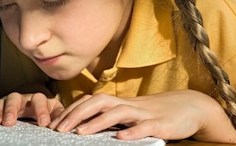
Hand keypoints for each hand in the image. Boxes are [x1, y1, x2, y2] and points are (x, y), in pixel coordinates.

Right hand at [0, 92, 64, 126]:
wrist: (36, 104)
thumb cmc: (46, 110)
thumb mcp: (54, 111)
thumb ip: (58, 114)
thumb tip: (64, 122)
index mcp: (37, 98)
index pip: (39, 99)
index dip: (42, 110)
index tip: (44, 123)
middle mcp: (22, 98)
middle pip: (15, 98)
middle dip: (11, 109)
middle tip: (9, 122)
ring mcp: (9, 101)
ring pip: (1, 102)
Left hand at [48, 90, 235, 142]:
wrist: (187, 107)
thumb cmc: (152, 112)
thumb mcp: (128, 113)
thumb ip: (109, 116)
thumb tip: (83, 124)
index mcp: (118, 103)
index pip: (90, 101)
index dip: (70, 110)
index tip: (53, 124)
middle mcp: (128, 105)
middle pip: (98, 101)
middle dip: (76, 114)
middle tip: (59, 129)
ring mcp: (144, 113)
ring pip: (118, 112)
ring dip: (98, 122)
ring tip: (80, 132)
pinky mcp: (160, 124)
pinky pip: (145, 127)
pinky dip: (132, 132)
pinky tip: (120, 138)